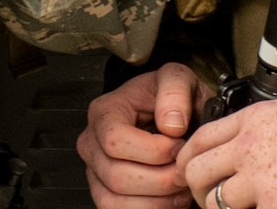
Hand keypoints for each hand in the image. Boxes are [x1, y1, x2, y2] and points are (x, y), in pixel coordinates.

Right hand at [78, 62, 210, 208]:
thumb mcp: (179, 79)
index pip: (115, 141)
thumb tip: (170, 126)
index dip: (153, 150)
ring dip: (158, 201)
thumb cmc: (172, 100)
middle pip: (117, 176)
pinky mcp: (105, 194)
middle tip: (185, 170)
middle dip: (161, 180)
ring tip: (180, 186)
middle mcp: (92, 143)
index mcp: (104, 112)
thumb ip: (175, 91)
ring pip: (117, 201)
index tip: (179, 145)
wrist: (173, 117)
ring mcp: (95, 172)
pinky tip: (169, 198)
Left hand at [178, 93, 276, 208]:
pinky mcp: (275, 207)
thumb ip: (269, 125)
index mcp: (252, 122)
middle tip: (202, 197)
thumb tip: (265, 135)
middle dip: (195, 187)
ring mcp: (259, 181)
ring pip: (216, 201)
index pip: (203, 138)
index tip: (186, 167)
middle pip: (199, 170)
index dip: (188, 156)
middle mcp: (247, 150)